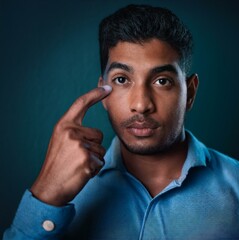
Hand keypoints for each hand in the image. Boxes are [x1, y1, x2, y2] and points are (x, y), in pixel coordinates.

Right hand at [30, 86, 111, 205]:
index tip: (107, 88)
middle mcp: (71, 132)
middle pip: (98, 134)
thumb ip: (76, 133)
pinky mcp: (86, 159)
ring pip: (101, 149)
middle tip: (76, 158)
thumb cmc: (58, 164)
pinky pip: (100, 161)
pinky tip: (81, 173)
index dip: (95, 94)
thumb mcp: (61, 142)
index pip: (81, 104)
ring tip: (77, 165)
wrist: (49, 187)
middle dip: (93, 147)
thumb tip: (96, 133)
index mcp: (64, 125)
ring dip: (94, 159)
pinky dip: (93, 169)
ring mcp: (79, 145)